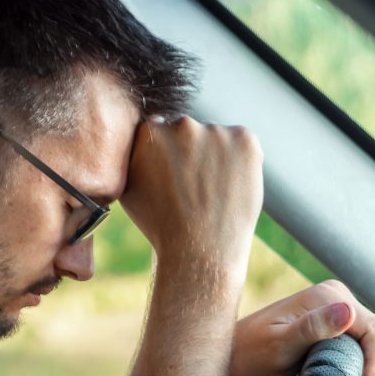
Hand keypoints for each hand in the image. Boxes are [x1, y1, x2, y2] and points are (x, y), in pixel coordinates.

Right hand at [119, 116, 263, 275]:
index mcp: (149, 131)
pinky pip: (242, 144)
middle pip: (188, 131)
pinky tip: (230, 188)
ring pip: (216, 138)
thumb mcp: (130, 187)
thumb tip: (143, 137)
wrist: (199, 251)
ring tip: (212, 194)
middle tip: (194, 189)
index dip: (168, 157)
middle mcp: (181, 125)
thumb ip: (135, 154)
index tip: (173, 179)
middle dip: (191, 153)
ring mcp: (215, 131)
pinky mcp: (244, 140)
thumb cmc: (161, 226)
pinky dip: (240, 161)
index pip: (161, 131)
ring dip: (216, 157)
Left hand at [230, 280, 374, 375]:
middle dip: (374, 363)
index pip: (371, 327)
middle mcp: (333, 295)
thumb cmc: (252, 355)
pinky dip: (364, 358)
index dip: (373, 360)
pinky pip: (362, 339)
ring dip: (371, 361)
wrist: (236, 358)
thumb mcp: (281, 345)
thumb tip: (348, 312)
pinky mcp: (332, 320)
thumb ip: (313, 328)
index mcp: (325, 296)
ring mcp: (334, 307)